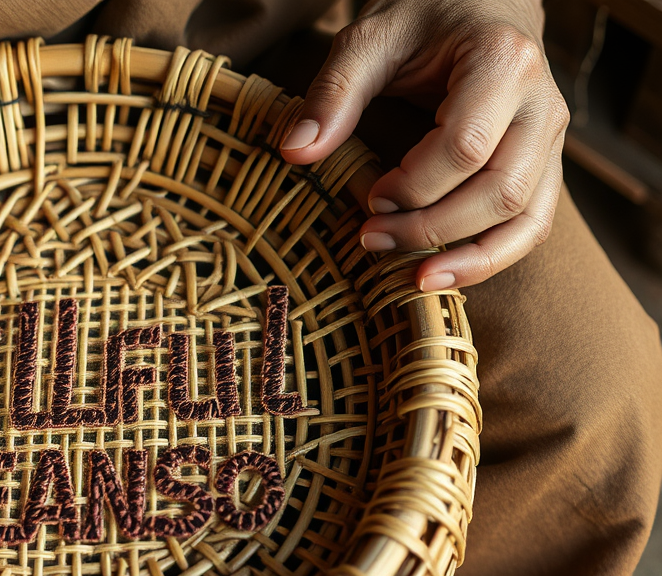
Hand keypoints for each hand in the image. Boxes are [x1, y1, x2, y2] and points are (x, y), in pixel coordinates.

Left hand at [279, 0, 568, 290]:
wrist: (479, 4)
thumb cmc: (422, 19)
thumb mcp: (368, 40)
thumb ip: (333, 94)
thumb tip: (294, 154)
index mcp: (503, 63)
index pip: (466, 147)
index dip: (413, 186)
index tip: (368, 197)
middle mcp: (543, 103)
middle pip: (499, 191)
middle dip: (432, 228)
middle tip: (372, 238)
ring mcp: (552, 138)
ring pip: (526, 219)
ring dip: (468, 258)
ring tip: (412, 278)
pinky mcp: (546, 164)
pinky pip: (532, 224)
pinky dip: (491, 257)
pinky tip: (442, 274)